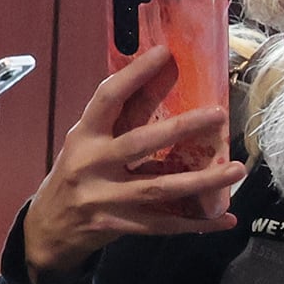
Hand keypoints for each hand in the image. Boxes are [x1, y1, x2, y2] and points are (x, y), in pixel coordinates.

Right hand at [19, 48, 246, 281]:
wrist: (47, 229)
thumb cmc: (74, 176)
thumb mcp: (85, 145)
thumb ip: (118, 121)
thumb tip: (159, 81)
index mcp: (83, 137)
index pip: (107, 99)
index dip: (134, 75)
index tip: (164, 53)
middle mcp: (91, 165)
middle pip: (138, 144)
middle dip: (180, 128)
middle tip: (218, 115)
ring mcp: (103, 199)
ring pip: (158, 189)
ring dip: (202, 180)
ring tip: (236, 169)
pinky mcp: (117, 226)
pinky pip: (162, 225)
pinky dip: (195, 223)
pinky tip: (224, 218)